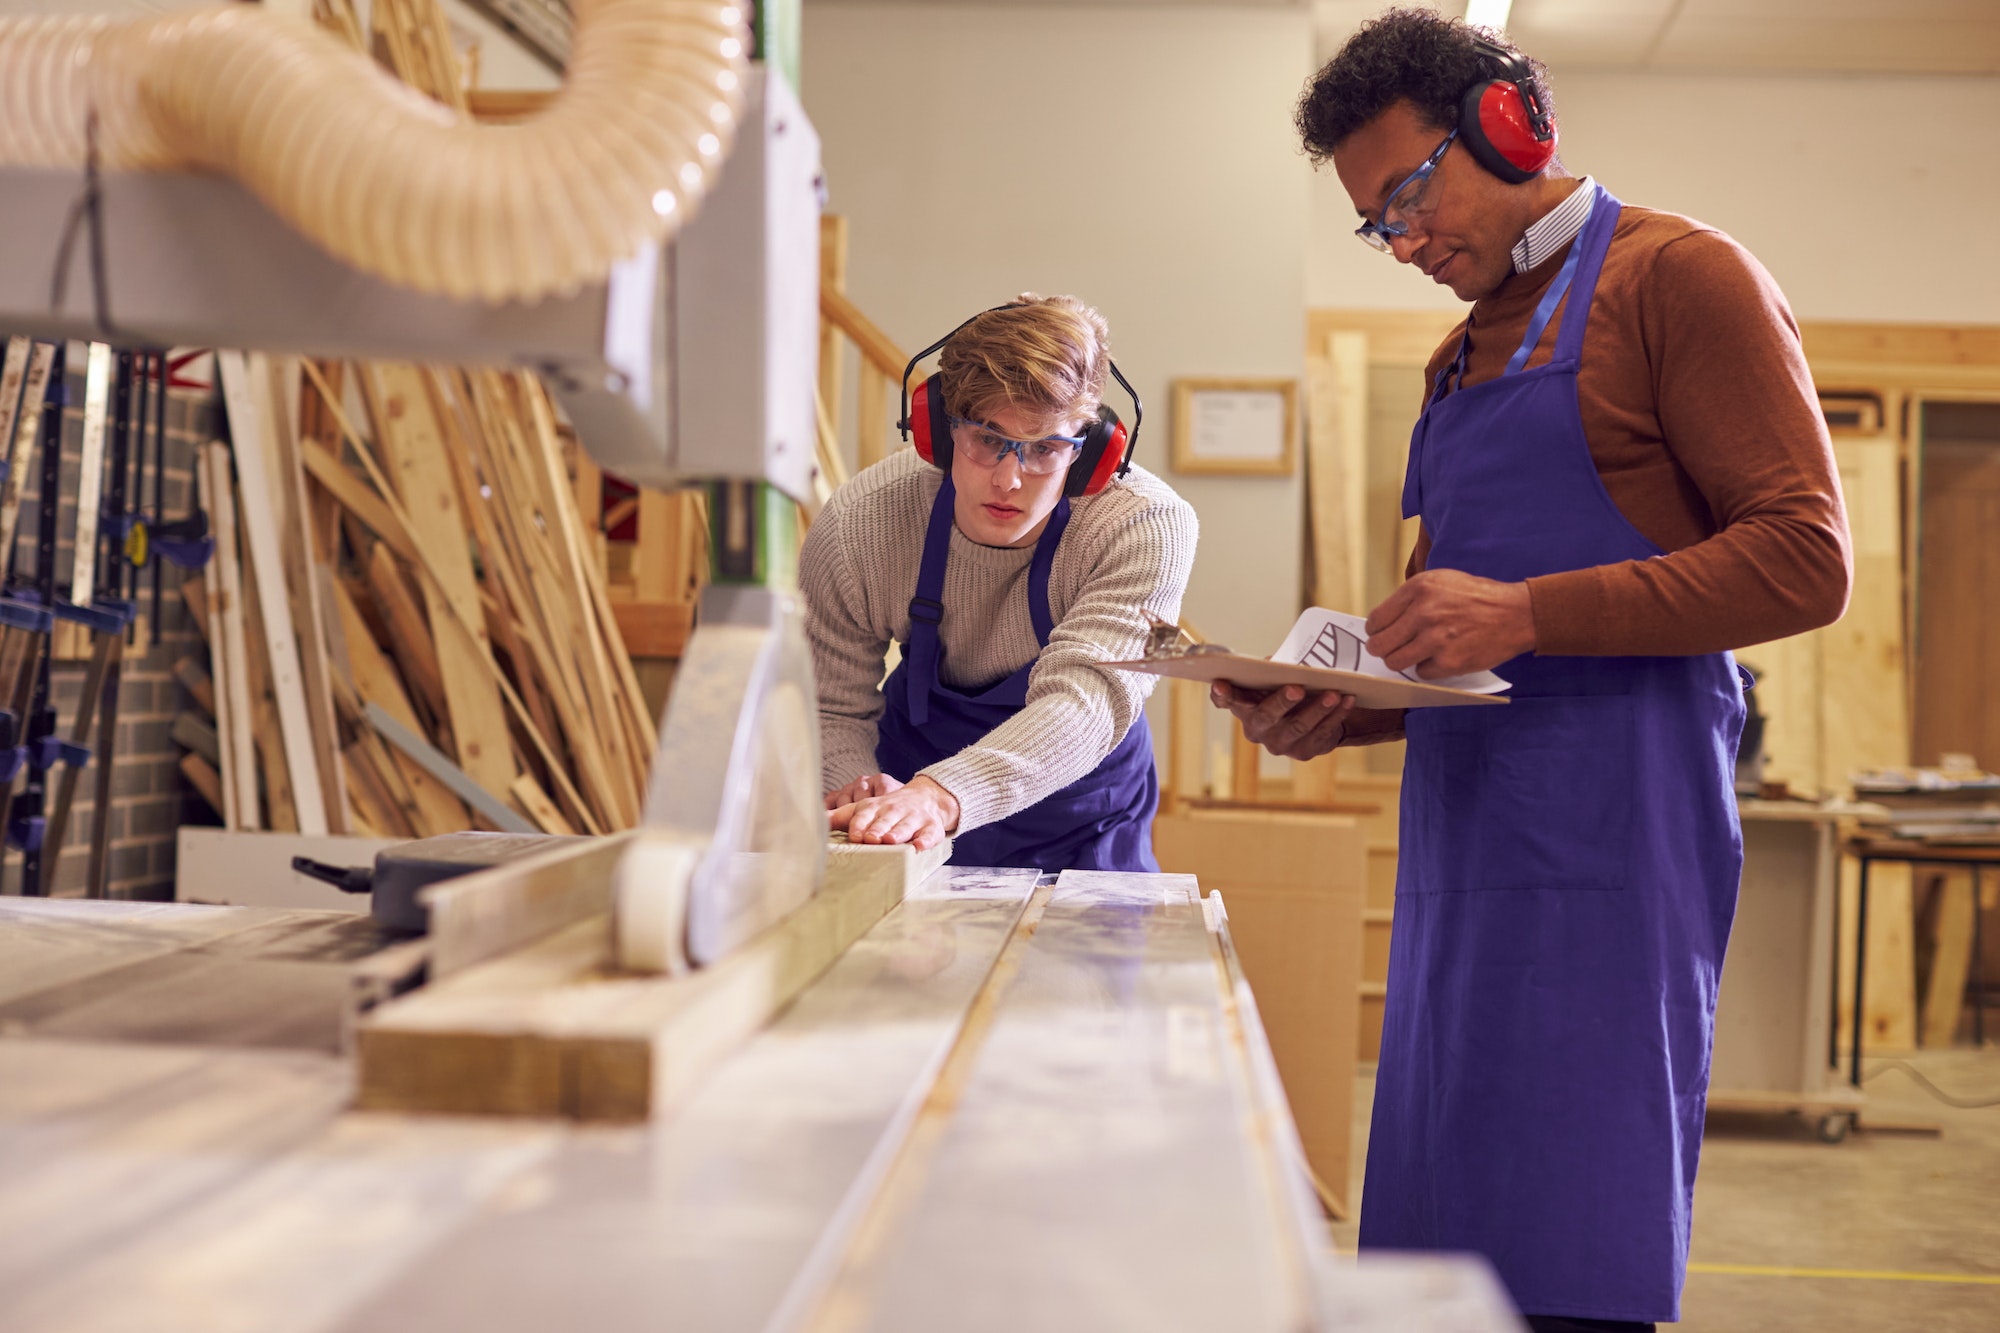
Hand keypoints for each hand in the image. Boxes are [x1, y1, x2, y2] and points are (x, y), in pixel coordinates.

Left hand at [830, 774, 959, 850]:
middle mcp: (894, 811)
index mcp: (876, 807)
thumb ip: (840, 816)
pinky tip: (919, 846)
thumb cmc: (888, 808)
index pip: (865, 814)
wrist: (926, 798)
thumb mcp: (864, 808)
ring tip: (891, 840)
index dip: (859, 824)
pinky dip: (925, 840)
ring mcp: (914, 819)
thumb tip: (814, 821)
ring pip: (905, 826)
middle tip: (871, 838)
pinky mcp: (931, 827)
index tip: (854, 835)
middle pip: (885, 820)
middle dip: (878, 829)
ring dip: (898, 833)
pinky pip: (929, 834)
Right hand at [1210, 681, 1355, 760]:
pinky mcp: (1302, 752)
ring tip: (1334, 693)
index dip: (1222, 694)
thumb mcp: (1278, 678)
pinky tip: (1347, 701)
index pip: (1226, 701)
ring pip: (1299, 726)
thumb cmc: (1289, 690)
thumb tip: (1276, 663)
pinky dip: (1336, 715)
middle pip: (1266, 716)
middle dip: (1282, 702)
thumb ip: (1274, 670)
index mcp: (1244, 706)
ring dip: (1318, 708)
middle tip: (1297, 688)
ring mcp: (1279, 744)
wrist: (1315, 718)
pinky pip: (1321, 733)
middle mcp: (1256, 729)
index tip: (1220, 683)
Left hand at [1365, 569, 1533, 678]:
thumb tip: (1383, 620)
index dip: (1375, 630)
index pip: (1376, 619)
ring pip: (1395, 662)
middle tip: (1390, 649)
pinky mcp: (1450, 662)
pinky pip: (1421, 674)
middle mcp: (1424, 612)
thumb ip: (1411, 597)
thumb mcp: (1441, 581)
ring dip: (1401, 661)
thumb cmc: (1477, 597)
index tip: (1380, 634)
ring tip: (1413, 655)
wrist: (1516, 614)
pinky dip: (1428, 669)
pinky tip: (1440, 657)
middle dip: (1381, 649)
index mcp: (1419, 588)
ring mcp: (1436, 639)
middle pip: (1380, 644)